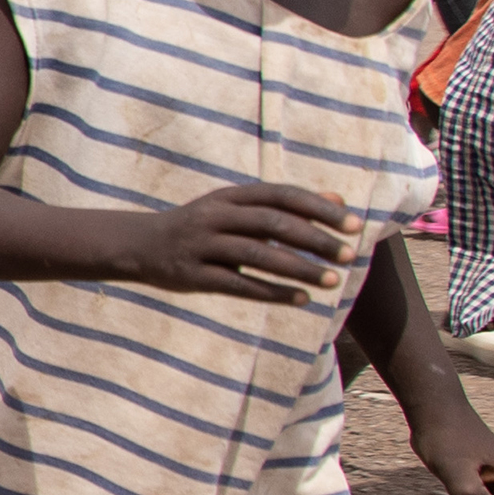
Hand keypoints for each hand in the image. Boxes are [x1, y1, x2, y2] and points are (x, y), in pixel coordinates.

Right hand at [128, 180, 361, 302]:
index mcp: (229, 197)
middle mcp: (214, 216)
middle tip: (349, 255)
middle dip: (315, 240)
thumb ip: (284, 206)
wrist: (139, 245)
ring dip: (299, 269)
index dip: (319, 209)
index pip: (282, 196)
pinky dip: (273, 292)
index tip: (355, 225)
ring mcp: (201, 246)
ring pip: (258, 255)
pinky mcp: (193, 276)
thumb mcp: (236, 208)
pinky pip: (239, 285)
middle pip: (273, 224)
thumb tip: (339, 202)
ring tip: (332, 281)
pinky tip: (301, 298)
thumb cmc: (201, 226)